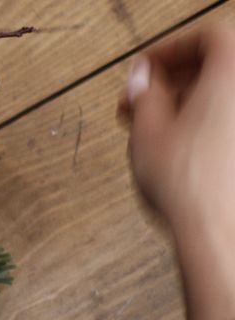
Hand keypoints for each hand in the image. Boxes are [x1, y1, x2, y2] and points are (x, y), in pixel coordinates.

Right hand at [124, 23, 234, 229]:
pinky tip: (180, 149)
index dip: (170, 49)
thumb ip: (144, 94)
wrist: (219, 233)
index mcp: (232, 76)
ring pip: (225, 99)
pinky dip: (209, 127)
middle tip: (143, 101)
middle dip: (175, 81)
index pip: (208, 38)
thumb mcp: (146, 131)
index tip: (146, 70)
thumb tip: (143, 81)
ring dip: (190, 105)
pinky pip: (231, 125)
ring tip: (155, 131)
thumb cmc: (191, 187)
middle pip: (219, 67)